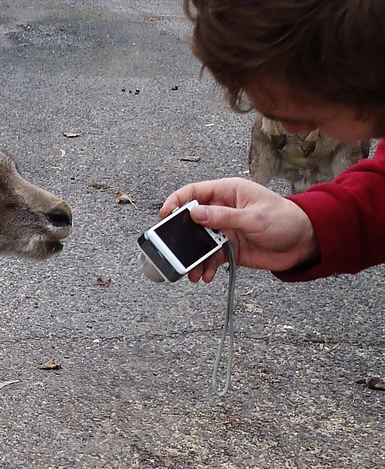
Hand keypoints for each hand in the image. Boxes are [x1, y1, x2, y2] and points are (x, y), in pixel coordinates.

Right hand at [160, 178, 318, 282]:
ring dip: (194, 258)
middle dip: (182, 238)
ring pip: (199, 244)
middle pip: (192, 221)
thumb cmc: (284, 219)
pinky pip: (211, 258)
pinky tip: (208, 276)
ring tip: (193, 273)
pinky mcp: (229, 249)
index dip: (176, 202)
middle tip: (174, 252)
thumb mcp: (253, 217)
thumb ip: (223, 216)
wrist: (305, 242)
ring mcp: (224, 230)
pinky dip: (207, 267)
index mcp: (227, 193)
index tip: (164, 216)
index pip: (193, 193)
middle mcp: (222, 210)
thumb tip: (194, 213)